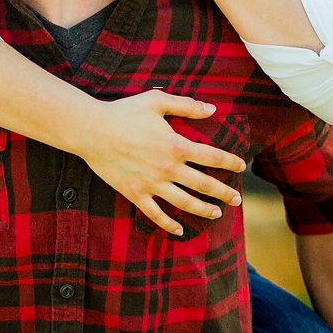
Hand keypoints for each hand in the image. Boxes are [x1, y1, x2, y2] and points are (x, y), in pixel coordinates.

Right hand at [73, 91, 247, 235]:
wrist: (91, 131)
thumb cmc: (124, 112)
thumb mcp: (157, 101)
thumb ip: (187, 105)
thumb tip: (213, 109)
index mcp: (177, 146)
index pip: (213, 157)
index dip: (230, 162)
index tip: (241, 166)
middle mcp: (169, 168)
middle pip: (205, 185)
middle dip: (225, 193)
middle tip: (238, 200)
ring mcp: (152, 184)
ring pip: (185, 203)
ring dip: (204, 210)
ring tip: (217, 214)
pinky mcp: (135, 194)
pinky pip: (156, 214)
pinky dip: (169, 224)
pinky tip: (180, 231)